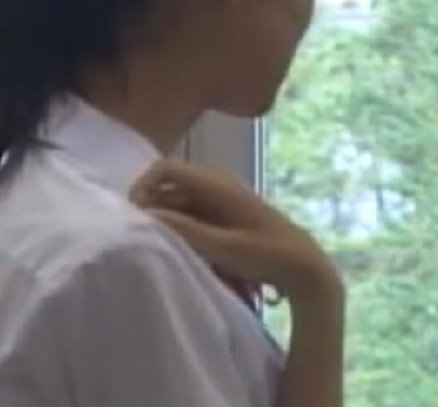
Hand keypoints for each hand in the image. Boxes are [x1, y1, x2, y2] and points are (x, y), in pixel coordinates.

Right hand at [129, 159, 342, 302]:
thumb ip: (184, 229)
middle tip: (140, 237)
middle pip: (170, 187)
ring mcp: (223, 201)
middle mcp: (219, 185)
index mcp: (217, 183)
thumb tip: (145, 215)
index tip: (133, 216)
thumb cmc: (266, 255)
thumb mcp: (222, 246)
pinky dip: (182, 228)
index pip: (165, 169)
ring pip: (181, 203)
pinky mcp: (227, 217)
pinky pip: (194, 215)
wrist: (304, 268)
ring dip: (167, 221)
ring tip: (158, 248)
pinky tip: (181, 251)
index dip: (142, 187)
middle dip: (152, 208)